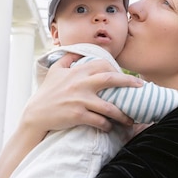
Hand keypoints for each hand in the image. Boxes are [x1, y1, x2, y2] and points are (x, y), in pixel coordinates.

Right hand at [22, 53, 141, 133]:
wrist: (35, 115)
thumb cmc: (46, 93)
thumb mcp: (54, 71)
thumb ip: (67, 59)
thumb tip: (76, 51)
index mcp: (77, 71)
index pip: (102, 64)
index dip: (116, 69)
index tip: (124, 77)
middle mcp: (80, 84)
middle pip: (110, 79)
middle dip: (128, 83)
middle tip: (141, 88)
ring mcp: (80, 100)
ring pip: (108, 106)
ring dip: (122, 114)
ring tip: (131, 119)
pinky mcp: (78, 115)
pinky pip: (99, 120)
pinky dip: (107, 125)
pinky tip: (111, 127)